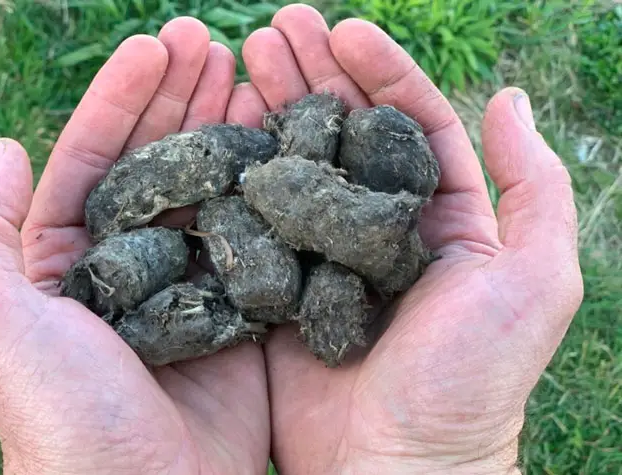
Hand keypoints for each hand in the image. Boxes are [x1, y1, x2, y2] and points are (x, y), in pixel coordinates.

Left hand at [0, 19, 269, 473]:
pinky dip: (267, 188)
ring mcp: (188, 282)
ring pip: (208, 188)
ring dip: (226, 129)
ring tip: (250, 75)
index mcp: (67, 256)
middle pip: (156, 160)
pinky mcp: (236, 308)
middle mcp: (129, 262)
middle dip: (180, 97)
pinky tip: (283, 146)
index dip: (123, 95)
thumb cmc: (63, 414)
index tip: (158, 44)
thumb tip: (5, 149)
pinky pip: (252, 234)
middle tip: (213, 42)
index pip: (95, 153)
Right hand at [243, 5, 582, 473]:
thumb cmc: (471, 380)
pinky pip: (258, 218)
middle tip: (275, 29)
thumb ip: (534, 186)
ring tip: (243, 58)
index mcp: (439, 217)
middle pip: (345, 134)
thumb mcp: (536, 279)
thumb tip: (509, 97)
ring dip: (272, 109)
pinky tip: (219, 131)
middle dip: (314, 75)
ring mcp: (323, 254)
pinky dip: (240, 173)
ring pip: (297, 166)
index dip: (381, 71)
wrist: (396, 465)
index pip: (410, 122)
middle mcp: (379, 228)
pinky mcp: (279, 284)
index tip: (346, 29)